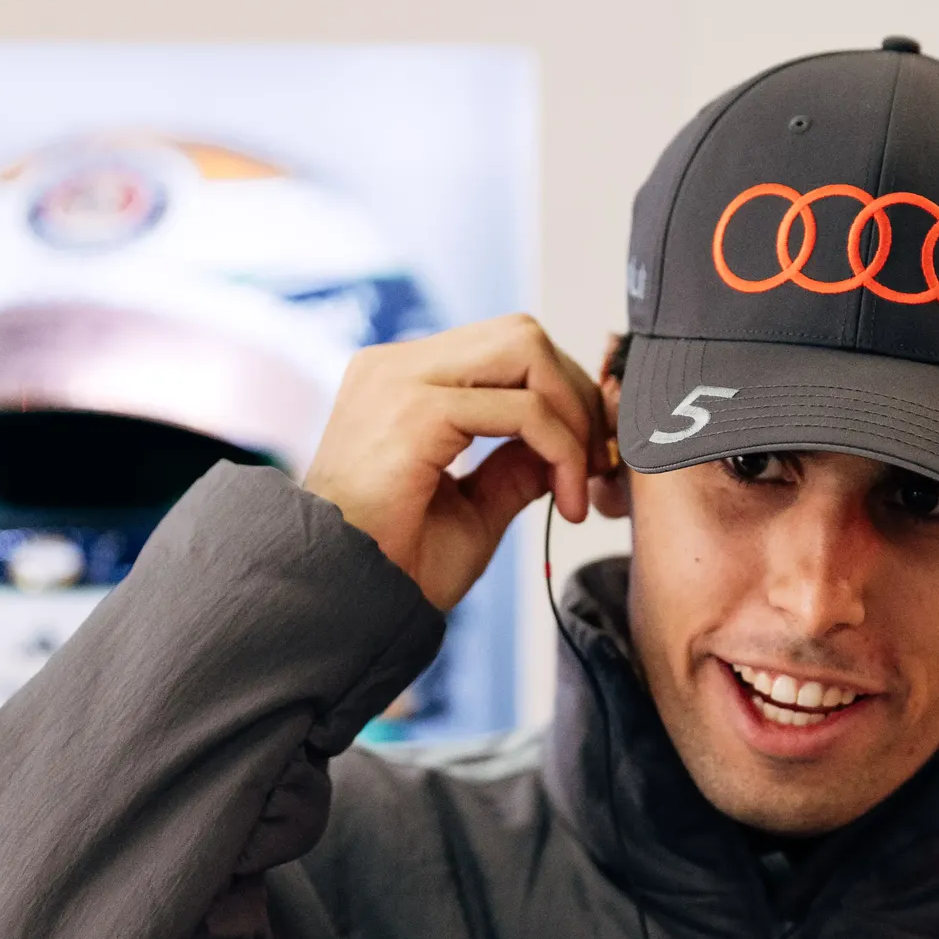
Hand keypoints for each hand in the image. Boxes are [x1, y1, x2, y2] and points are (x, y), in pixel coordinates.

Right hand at [303, 317, 607, 613]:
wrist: (342, 602)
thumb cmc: (395, 565)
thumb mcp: (474, 509)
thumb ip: (515, 467)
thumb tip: (568, 446)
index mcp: (402, 380)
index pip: (505, 349)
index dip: (562, 395)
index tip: (589, 460)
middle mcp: (397, 366)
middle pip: (523, 336)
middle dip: (577, 396)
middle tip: (597, 466)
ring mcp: (401, 380)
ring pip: (527, 353)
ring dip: (573, 419)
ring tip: (580, 486)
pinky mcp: (416, 411)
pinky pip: (523, 409)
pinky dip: (562, 450)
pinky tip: (564, 502)